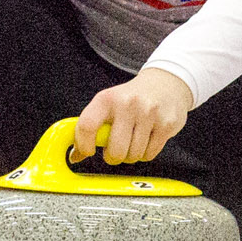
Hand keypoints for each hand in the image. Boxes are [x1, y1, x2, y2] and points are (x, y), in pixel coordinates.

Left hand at [72, 69, 194, 165]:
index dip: (83, 145)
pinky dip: (145, 154)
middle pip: (115, 150)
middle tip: (114, 151)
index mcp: (106, 99)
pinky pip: (149, 154)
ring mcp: (149, 113)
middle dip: (113, 157)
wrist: (165, 83)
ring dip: (130, 156)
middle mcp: (127, 104)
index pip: (87, 125)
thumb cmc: (130, 98)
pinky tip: (145, 140)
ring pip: (133, 155)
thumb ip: (91, 126)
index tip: (87, 151)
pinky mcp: (166, 124)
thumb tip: (75, 155)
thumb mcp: (107, 104)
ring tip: (131, 142)